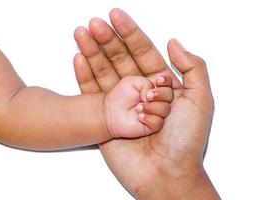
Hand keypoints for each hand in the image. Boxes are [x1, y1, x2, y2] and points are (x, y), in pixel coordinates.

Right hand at [74, 8, 218, 198]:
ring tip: (82, 34)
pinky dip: (84, 76)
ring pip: (105, 72)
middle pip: (121, 59)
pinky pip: (92, 94)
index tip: (116, 16)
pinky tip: (78, 59)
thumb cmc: (186, 139)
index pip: (143, 52)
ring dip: (93, 53)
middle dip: (108, 40)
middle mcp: (141, 92)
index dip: (130, 34)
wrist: (167, 173)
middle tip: (95, 23)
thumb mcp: (200, 99)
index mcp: (162, 84)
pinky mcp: (107, 119)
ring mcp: (123, 104)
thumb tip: (173, 42)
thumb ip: (192, 67)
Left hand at [104, 76, 172, 137]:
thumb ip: (146, 83)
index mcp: (154, 88)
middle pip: (170, 95)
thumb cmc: (121, 96)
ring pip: (165, 109)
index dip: (166, 81)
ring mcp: (157, 113)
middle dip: (160, 94)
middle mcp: (158, 100)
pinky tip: (140, 117)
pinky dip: (149, 118)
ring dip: (151, 107)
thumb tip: (153, 93)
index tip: (159, 81)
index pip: (167, 83)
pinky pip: (158, 122)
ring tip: (138, 108)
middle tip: (147, 96)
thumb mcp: (132, 81)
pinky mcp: (153, 125)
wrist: (111, 112)